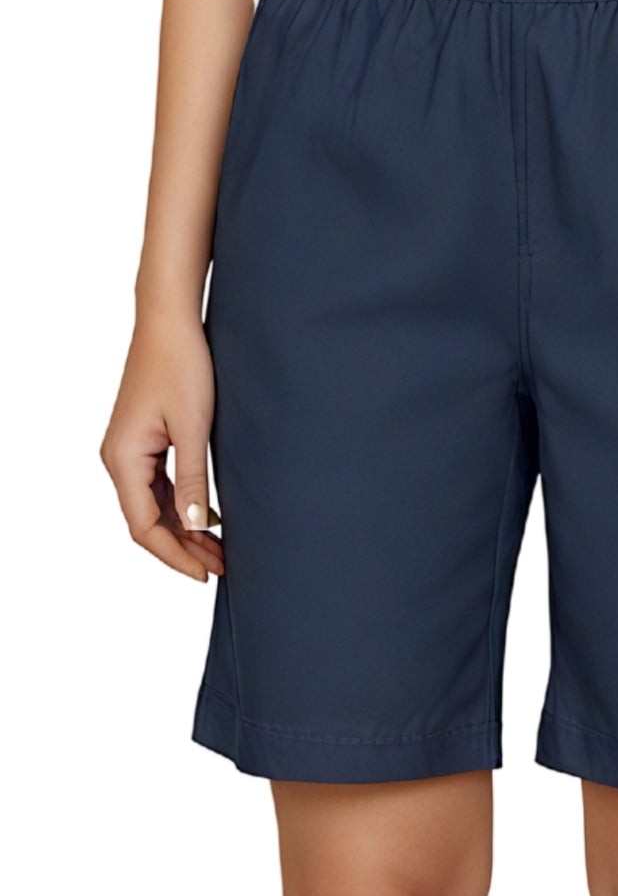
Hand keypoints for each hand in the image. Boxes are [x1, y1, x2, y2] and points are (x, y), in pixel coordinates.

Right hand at [100, 313, 222, 581]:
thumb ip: (192, 481)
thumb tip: (193, 526)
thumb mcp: (193, 428)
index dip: (174, 555)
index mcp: (123, 458)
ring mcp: (129, 451)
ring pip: (154, 507)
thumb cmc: (181, 365)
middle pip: (147, 521)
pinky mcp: (143, 443)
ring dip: (184, 530)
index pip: (143, 526)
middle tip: (221, 567)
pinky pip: (158, 487)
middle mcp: (118, 458)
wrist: (170, 321)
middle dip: (183, 548)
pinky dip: (182, 507)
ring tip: (221, 550)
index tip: (205, 573)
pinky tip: (209, 519)